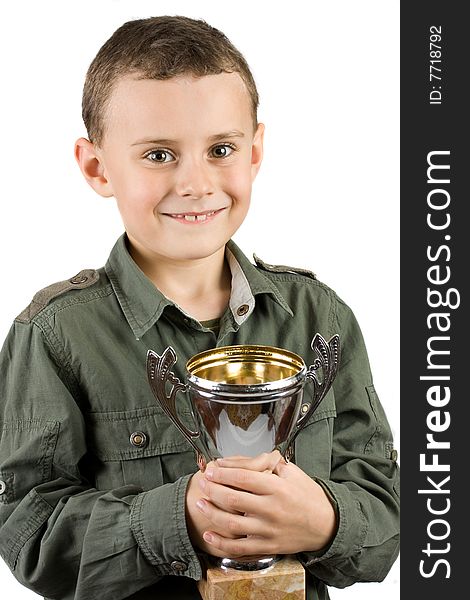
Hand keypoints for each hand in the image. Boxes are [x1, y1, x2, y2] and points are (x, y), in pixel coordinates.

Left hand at [194, 451, 336, 557]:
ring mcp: (268, 530)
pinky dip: (222, 543)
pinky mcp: (268, 546)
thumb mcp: (292, 472)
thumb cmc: (308, 495)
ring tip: (200, 502)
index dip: (223, 473)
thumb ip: (268, 464)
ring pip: (232, 523)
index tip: (212, 469)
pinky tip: (209, 534)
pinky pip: (240, 547)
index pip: (243, 478)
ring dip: (212, 513)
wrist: (327, 524)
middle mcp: (271, 509)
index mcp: (277, 487)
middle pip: (233, 499)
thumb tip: (241, 460)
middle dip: (212, 489)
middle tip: (202, 482)